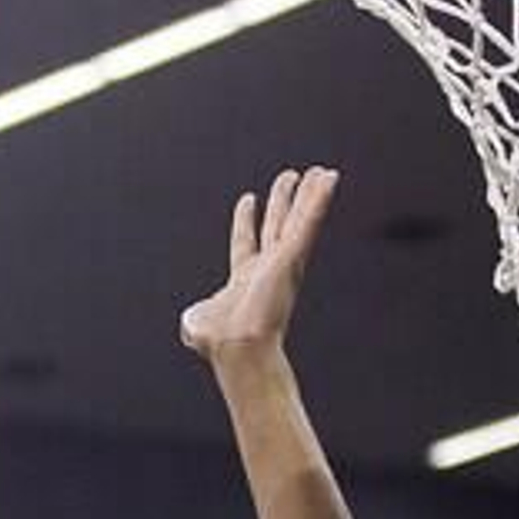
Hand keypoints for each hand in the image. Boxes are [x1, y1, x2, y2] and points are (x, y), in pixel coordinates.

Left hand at [180, 167, 338, 366]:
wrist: (236, 345)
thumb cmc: (218, 341)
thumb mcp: (197, 323)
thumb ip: (194, 318)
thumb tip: (191, 325)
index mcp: (244, 279)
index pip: (246, 242)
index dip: (246, 220)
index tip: (248, 199)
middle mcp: (267, 269)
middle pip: (277, 225)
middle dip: (283, 201)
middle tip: (291, 177)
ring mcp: (282, 261)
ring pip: (299, 220)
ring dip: (310, 196)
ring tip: (320, 173)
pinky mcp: (291, 256)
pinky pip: (307, 222)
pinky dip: (318, 200)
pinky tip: (328, 180)